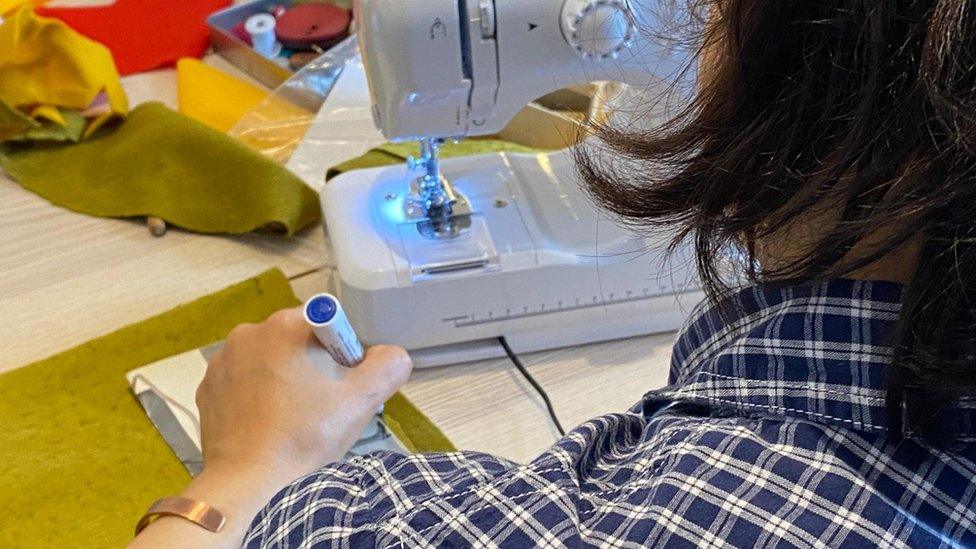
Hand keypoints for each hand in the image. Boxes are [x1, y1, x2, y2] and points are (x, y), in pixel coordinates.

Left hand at [132, 308, 411, 547]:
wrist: (248, 482)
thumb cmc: (306, 434)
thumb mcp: (363, 399)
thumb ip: (389, 364)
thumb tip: (388, 354)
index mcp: (286, 325)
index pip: (326, 323)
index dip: (339, 353)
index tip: (338, 385)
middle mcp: (248, 332)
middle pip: (296, 340)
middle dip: (311, 365)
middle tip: (319, 406)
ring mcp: (221, 360)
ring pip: (268, 360)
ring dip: (282, 378)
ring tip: (290, 419)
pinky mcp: (206, 388)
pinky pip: (242, 381)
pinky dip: (255, 396)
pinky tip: (265, 424)